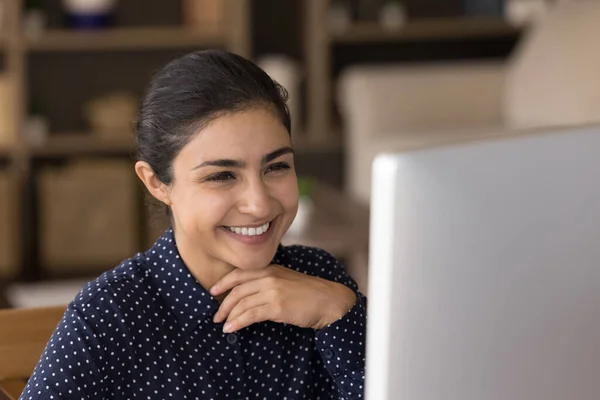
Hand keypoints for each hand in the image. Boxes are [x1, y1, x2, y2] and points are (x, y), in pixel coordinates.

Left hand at [210, 264, 356, 332]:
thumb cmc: (309, 293)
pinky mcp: (276, 306)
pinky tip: (232, 329)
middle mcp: (268, 277)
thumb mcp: (285, 280)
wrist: (328, 301)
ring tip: (223, 326)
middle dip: (223, 304)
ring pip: (241, 304)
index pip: (239, 273)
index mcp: (270, 269)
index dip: (223, 283)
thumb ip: (267, 282)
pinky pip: (250, 315)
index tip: (213, 291)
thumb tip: (248, 295)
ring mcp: (272, 291)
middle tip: (216, 316)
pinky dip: (237, 323)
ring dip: (229, 316)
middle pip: (237, 290)